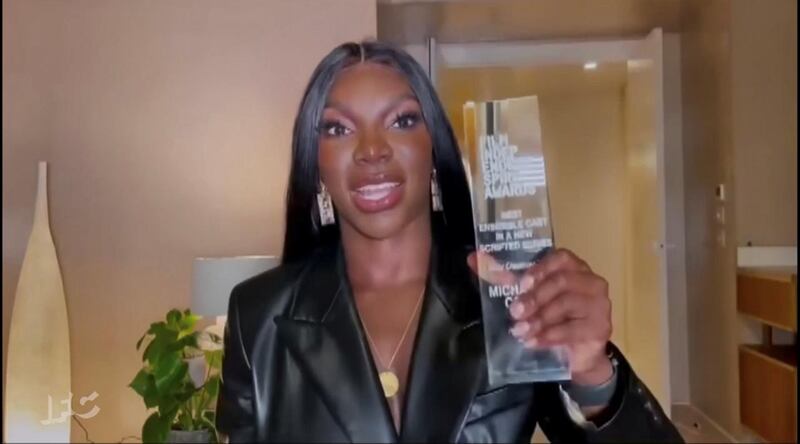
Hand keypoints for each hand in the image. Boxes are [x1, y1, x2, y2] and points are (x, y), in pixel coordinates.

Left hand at [467, 248, 612, 385]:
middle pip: (562, 281)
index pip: (560, 258)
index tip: (521, 284)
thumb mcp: (528, 297)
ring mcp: (599, 305)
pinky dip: (550, 335)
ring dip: (540, 318)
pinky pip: (574, 329)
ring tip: (521, 330)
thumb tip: (473, 258)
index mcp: (574, 268)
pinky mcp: (601, 328)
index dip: (540, 269)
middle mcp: (591, 282)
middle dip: (535, 297)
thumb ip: (504, 278)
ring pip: (568, 304)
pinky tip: (534, 342)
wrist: (575, 355)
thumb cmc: (552, 319)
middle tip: (515, 312)